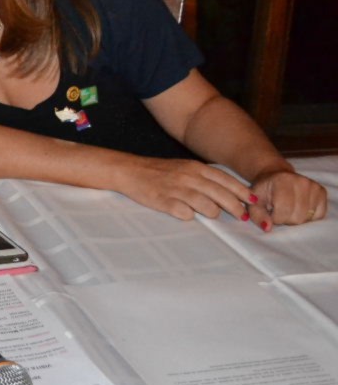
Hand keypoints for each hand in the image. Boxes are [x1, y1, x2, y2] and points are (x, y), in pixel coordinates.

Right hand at [117, 157, 253, 220]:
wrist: (129, 170)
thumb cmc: (159, 171)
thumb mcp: (184, 167)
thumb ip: (204, 177)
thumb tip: (228, 191)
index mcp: (195, 167)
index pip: (226, 180)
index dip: (242, 192)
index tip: (254, 202)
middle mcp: (189, 177)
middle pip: (220, 194)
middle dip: (235, 207)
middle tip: (242, 216)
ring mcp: (176, 189)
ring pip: (206, 205)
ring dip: (213, 213)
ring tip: (213, 216)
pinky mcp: (163, 201)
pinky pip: (184, 213)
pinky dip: (190, 216)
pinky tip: (188, 216)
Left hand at [249, 169, 327, 228]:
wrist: (276, 176)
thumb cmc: (264, 191)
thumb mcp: (255, 202)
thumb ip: (258, 216)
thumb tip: (268, 228)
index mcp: (282, 182)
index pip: (283, 212)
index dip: (275, 218)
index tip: (270, 212)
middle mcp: (301, 182)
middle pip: (297, 217)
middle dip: (285, 219)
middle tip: (279, 211)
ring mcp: (314, 187)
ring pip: (307, 218)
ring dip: (296, 218)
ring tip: (288, 209)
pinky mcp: (322, 192)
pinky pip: (318, 215)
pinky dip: (308, 217)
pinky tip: (299, 209)